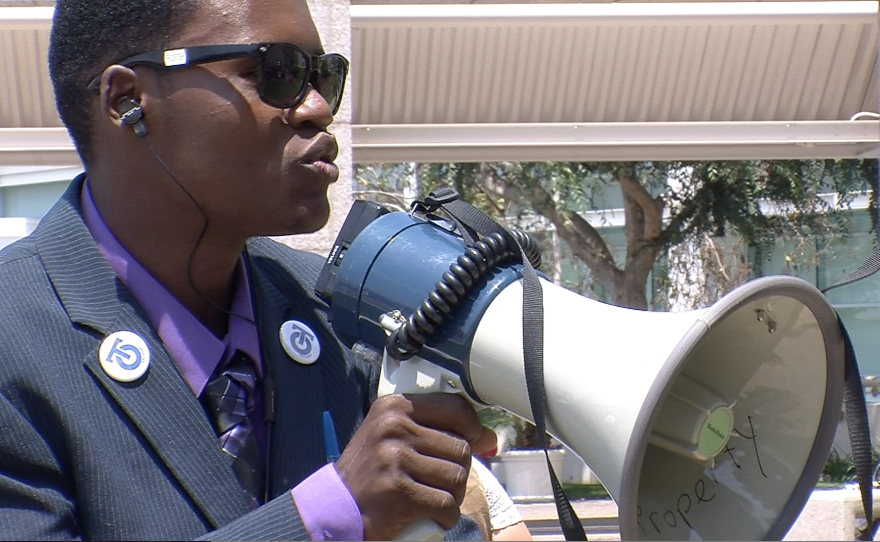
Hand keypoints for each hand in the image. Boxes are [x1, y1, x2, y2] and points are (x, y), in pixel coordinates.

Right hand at [335, 393, 495, 540]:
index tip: (472, 442)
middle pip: (461, 447)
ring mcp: (395, 458)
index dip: (472, 428)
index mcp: (394, 407)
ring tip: (432, 499)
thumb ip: (437, 431)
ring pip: (457, 477)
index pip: (456, 408)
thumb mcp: (395, 438)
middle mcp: (394, 428)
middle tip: (439, 483)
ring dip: (452, 495)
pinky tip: (430, 515)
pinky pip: (446, 503)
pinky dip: (444, 516)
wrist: (335, 507)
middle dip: (458, 472)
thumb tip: (489, 437)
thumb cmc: (369, 473)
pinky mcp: (398, 491)